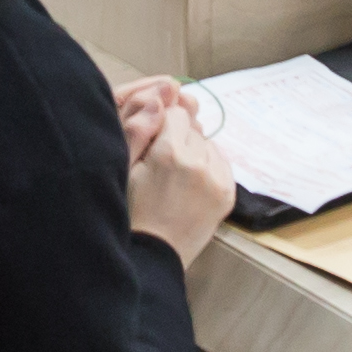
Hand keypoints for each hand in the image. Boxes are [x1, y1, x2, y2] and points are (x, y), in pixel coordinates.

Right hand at [123, 77, 234, 260]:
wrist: (152, 255)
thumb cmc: (130, 211)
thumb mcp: (124, 166)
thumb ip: (140, 127)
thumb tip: (161, 97)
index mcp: (169, 153)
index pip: (175, 111)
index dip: (160, 125)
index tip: (151, 146)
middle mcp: (198, 162)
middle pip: (192, 127)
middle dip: (178, 138)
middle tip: (162, 167)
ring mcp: (217, 179)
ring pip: (207, 143)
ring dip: (195, 152)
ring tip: (176, 178)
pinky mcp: (228, 193)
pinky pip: (220, 161)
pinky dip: (208, 166)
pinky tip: (191, 184)